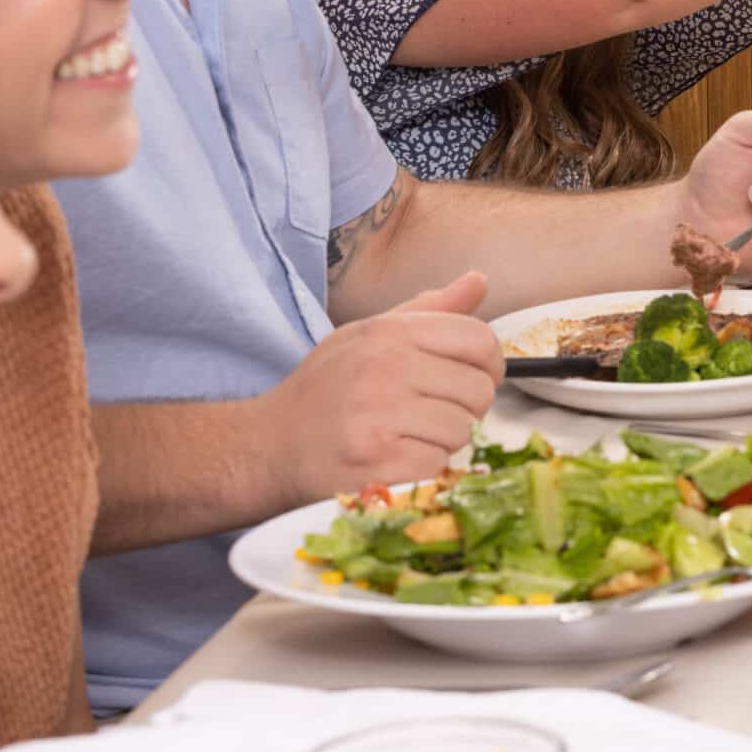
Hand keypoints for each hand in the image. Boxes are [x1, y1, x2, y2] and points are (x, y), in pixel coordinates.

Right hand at [265, 272, 504, 499]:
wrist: (263, 447)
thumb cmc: (323, 391)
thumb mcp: (367, 336)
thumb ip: (427, 312)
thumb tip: (479, 281)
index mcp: (387, 332)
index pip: (480, 340)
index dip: (489, 366)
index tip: (470, 380)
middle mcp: (384, 367)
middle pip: (479, 391)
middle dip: (464, 409)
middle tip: (427, 415)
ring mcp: (379, 415)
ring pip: (463, 431)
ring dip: (442, 441)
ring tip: (404, 437)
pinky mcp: (377, 462)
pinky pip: (440, 464)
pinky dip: (424, 469)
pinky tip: (393, 460)